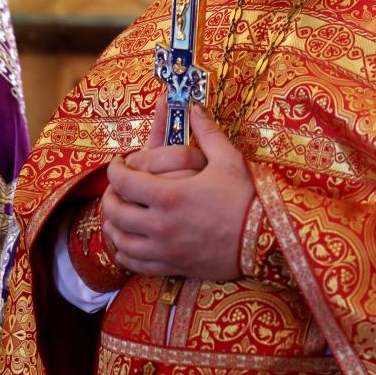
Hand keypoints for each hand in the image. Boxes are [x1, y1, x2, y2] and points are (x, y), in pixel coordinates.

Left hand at [101, 99, 254, 281]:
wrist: (266, 238)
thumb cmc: (247, 196)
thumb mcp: (228, 158)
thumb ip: (206, 132)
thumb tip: (194, 107)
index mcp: (169, 196)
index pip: (124, 182)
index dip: (115, 169)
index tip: (119, 162)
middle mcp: (160, 225)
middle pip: (116, 212)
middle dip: (109, 196)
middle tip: (115, 187)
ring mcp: (165, 250)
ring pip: (120, 241)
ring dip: (112, 225)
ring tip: (117, 214)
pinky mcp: (172, 267)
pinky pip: (135, 264)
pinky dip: (124, 253)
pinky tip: (126, 244)